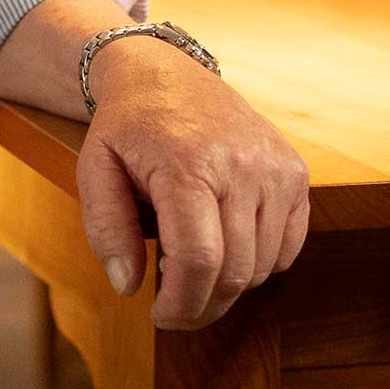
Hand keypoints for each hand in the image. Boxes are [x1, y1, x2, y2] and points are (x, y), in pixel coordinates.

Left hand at [76, 35, 308, 329]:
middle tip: (173, 307)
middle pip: (235, 270)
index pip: (199, 259)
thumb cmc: (127, 126)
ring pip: (264, 265)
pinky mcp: (295, 171)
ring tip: (192, 266)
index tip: (159, 315)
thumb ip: (105, 228)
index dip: (181, 302)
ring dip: (229, 285)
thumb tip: (127, 287)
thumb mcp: (94, 168)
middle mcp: (242, 164)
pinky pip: (289, 246)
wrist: (165, 73)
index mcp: (188, 162)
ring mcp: (276, 167)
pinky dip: (260, 263)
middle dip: (203, 304)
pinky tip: (225, 247)